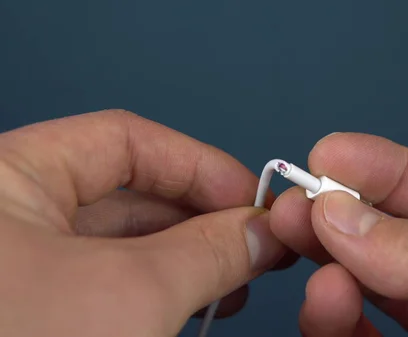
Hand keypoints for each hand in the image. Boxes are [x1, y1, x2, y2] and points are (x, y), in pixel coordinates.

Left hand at [0, 110, 287, 336]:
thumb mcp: (132, 293)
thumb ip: (208, 250)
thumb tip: (262, 231)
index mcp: (7, 179)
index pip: (123, 140)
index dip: (197, 164)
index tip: (251, 199)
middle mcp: (11, 217)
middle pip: (130, 193)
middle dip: (202, 218)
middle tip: (258, 242)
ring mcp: (24, 269)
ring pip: (125, 244)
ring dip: (191, 257)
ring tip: (239, 280)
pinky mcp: (42, 311)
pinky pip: (113, 285)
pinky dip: (165, 290)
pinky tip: (202, 305)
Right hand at [271, 133, 407, 335]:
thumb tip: (344, 212)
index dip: (388, 170)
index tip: (333, 154)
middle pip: (391, 241)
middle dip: (342, 211)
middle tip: (298, 198)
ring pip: (360, 291)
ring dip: (328, 262)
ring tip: (308, 244)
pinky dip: (329, 318)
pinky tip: (325, 299)